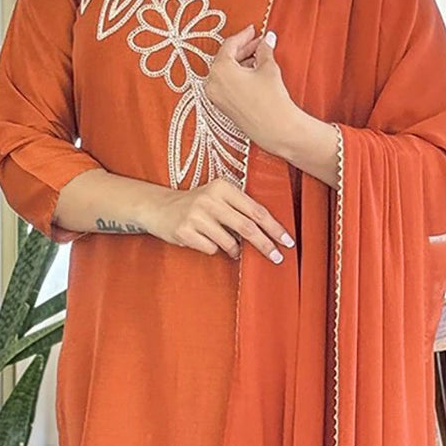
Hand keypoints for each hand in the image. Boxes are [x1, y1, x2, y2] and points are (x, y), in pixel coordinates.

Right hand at [140, 180, 294, 263]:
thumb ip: (240, 210)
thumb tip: (269, 232)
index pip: (256, 210)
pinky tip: (203, 240)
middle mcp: (210, 199)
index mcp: (223, 187)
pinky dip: (213, 249)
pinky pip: (211, 249)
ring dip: (234, 250)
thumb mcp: (218, 198)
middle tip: (277, 258)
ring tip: (229, 247)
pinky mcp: (185, 230)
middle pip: (247, 228)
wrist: (158, 207)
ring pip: (229, 242)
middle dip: (266, 245)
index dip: (274, 227)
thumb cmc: (196, 205)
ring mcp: (196, 215)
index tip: (288, 241)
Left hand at [201, 25, 299, 156]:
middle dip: (243, 49)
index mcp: (220, 69)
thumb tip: (267, 39)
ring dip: (241, 62)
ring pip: (225, 71)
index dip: (244, 36)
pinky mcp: (222, 106)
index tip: (253, 31)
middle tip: (258, 42)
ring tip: (259, 57)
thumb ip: (264, 50)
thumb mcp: (268, 68)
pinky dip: (237, 76)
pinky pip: (226, 84)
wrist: (276, 129)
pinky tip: (252, 72)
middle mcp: (212, 83)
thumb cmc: (271, 101)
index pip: (230, 45)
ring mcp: (215, 96)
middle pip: (226, 58)